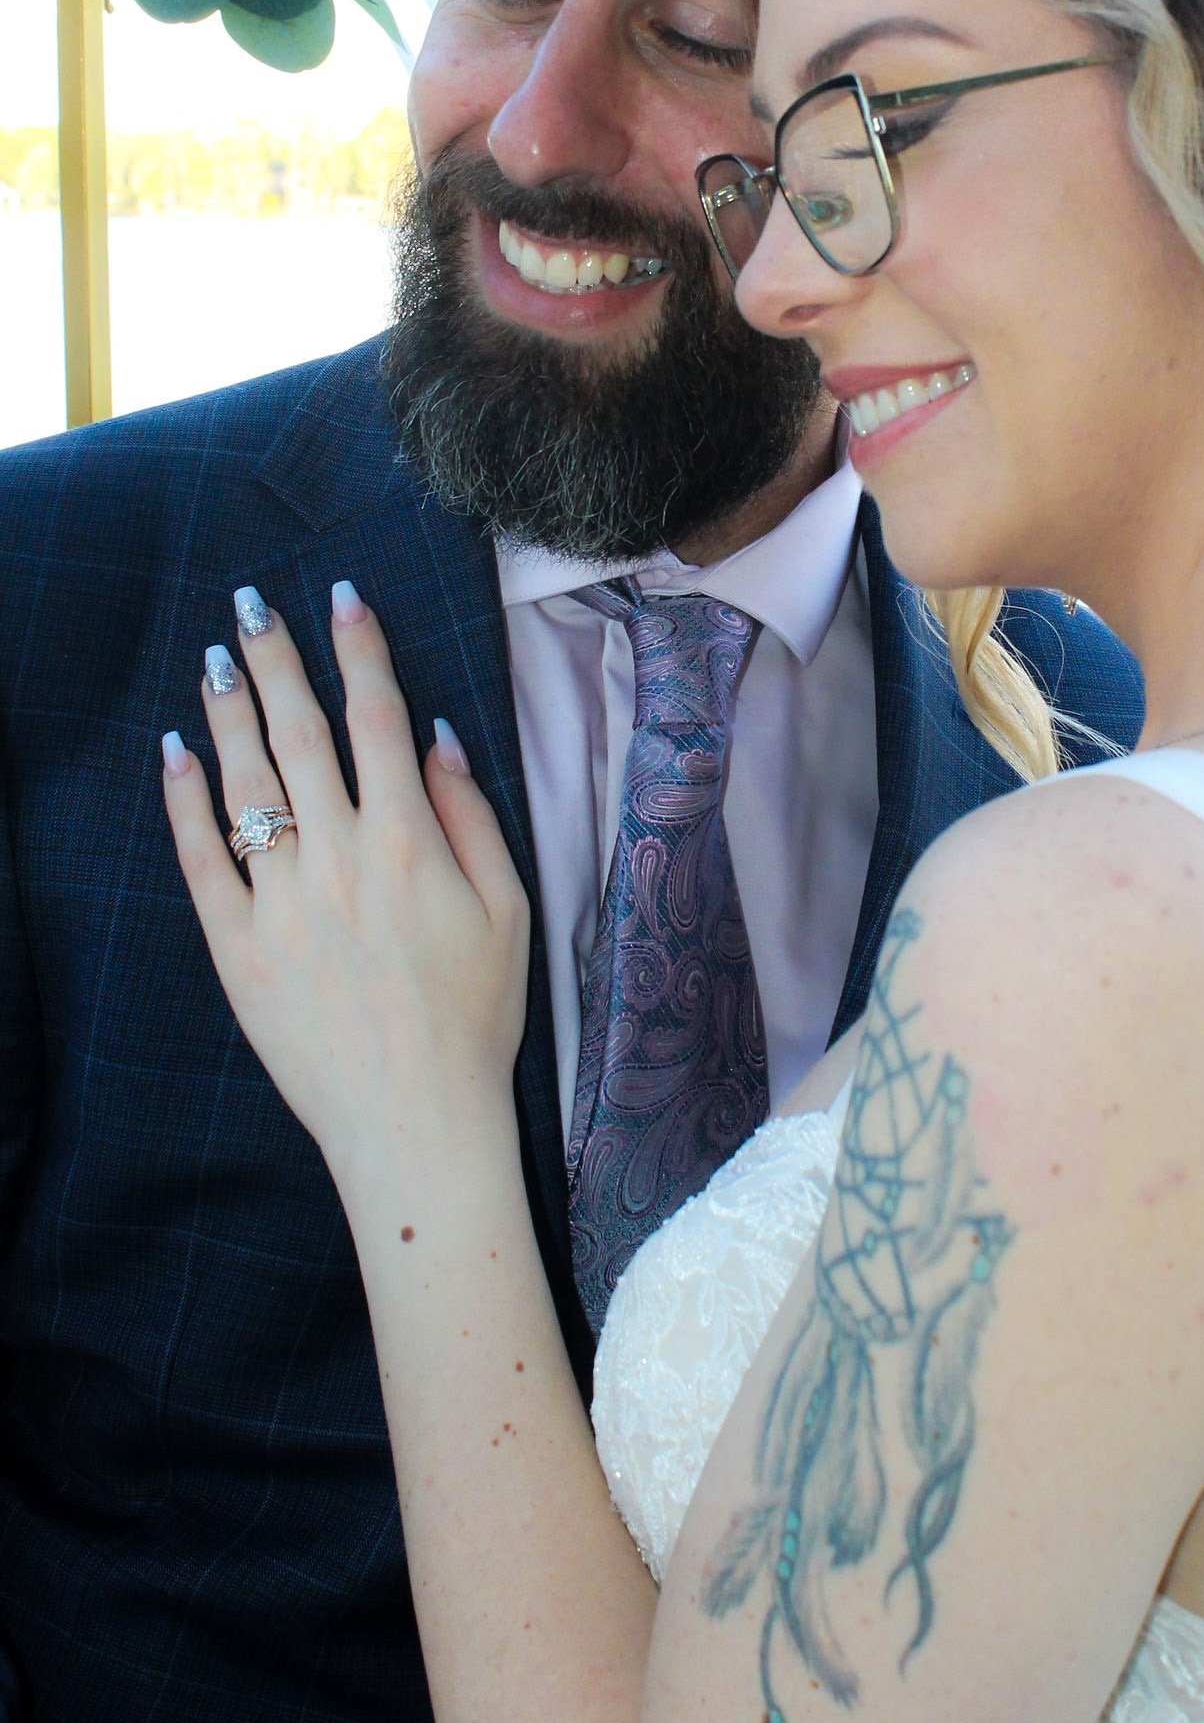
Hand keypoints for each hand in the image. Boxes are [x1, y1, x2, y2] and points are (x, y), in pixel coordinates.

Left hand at [162, 582, 529, 1191]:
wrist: (415, 1122)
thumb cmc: (474, 1017)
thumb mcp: (509, 910)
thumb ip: (472, 817)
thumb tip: (434, 738)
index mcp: (410, 843)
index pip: (377, 719)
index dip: (360, 652)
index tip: (341, 600)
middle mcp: (340, 859)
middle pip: (300, 735)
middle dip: (275, 661)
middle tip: (251, 606)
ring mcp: (282, 904)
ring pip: (247, 786)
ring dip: (228, 715)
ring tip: (215, 661)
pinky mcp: (238, 950)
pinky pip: (201, 862)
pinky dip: (185, 803)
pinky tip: (174, 755)